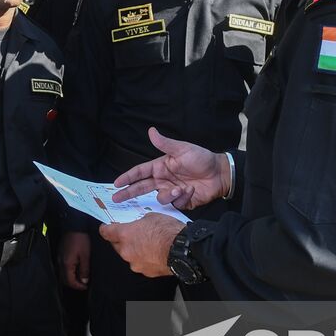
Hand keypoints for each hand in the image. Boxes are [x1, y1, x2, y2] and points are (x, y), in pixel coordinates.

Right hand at [60, 232, 91, 289]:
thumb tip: (84, 281)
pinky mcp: (60, 253)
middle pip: (64, 280)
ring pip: (62, 274)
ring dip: (70, 278)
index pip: (70, 281)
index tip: (86, 286)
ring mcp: (59, 257)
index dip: (78, 286)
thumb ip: (84, 270)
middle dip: (73, 284)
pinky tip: (76, 268)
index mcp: (66, 264)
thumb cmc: (81, 239)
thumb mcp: (86, 255)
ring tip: (80, 277)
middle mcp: (60, 262)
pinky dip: (68, 271)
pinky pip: (62, 267)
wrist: (74, 225)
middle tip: (83, 284)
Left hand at [98, 214, 182, 277]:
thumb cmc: (168, 232)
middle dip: (122, 240)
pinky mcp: (146, 272)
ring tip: (148, 244)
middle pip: (116, 246)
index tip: (106, 227)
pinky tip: (154, 253)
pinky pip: (141, 264)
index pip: (106, 232)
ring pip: (130, 256)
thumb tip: (140, 225)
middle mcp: (126, 251)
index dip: (105, 229)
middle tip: (132, 234)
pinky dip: (145, 259)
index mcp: (124, 235)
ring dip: (135, 250)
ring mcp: (135, 263)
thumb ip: (140, 222)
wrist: (183, 250)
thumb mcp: (152, 217)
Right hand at [111, 127, 227, 209]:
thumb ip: (165, 143)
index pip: (140, 172)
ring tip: (180, 188)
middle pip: (141, 188)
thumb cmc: (202, 158)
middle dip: (129, 193)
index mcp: (161, 167)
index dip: (127, 178)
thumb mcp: (183, 149)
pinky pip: (176, 204)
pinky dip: (183, 198)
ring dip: (169, 194)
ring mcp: (172, 192)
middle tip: (116, 198)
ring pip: (160, 198)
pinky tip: (191, 190)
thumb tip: (151, 131)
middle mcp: (164, 180)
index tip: (116, 183)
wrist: (219, 173)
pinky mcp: (182, 202)